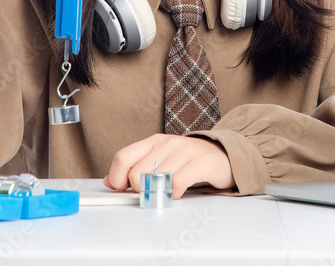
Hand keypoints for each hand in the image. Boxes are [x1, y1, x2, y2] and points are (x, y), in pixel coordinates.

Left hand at [103, 134, 235, 199]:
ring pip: (155, 180)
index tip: (122, 189)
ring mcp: (185, 151)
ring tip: (165, 192)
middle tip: (150, 192)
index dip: (117, 178)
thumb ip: (136, 167)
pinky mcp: (201, 162)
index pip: (123, 157)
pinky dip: (173, 194)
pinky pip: (177, 184)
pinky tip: (178, 192)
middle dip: (139, 190)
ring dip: (157, 193)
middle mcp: (167, 143)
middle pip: (136, 173)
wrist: (224, 154)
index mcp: (154, 141)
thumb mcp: (160, 159)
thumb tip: (110, 181)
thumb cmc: (189, 160)